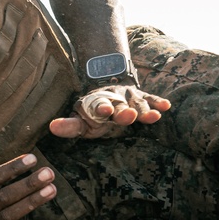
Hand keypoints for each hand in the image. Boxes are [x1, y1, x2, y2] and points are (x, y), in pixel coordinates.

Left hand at [48, 84, 170, 139]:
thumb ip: (69, 125)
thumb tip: (52, 127)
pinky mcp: (142, 98)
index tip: (103, 111)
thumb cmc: (93, 114)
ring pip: (137, 103)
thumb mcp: (81, 121)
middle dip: (124, 111)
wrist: (108, 92)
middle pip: (120, 105)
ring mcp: (129, 98)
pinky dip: (157, 102)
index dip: (100, 108)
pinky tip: (166, 106)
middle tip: (127, 116)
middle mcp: (114, 99)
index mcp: (96, 104)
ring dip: (144, 110)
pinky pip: (150, 99)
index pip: (98, 106)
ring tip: (152, 117)